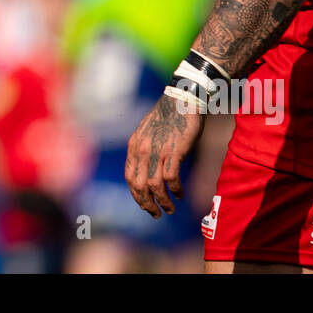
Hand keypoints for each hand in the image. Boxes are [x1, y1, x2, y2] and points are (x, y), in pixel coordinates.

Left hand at [125, 93, 204, 217]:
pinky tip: (180, 194)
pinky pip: (171, 178)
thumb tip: (147, 169)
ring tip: (170, 209)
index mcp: (134, 145)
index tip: (145, 204)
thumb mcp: (148, 132)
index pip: (130, 177)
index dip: (136, 195)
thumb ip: (145, 149)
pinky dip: (175, 190)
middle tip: (156, 214)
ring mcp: (158, 151)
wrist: (183, 97)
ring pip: (155, 186)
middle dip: (147, 204)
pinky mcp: (174, 151)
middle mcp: (143, 150)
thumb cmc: (169, 115)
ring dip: (163, 202)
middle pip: (139, 186)